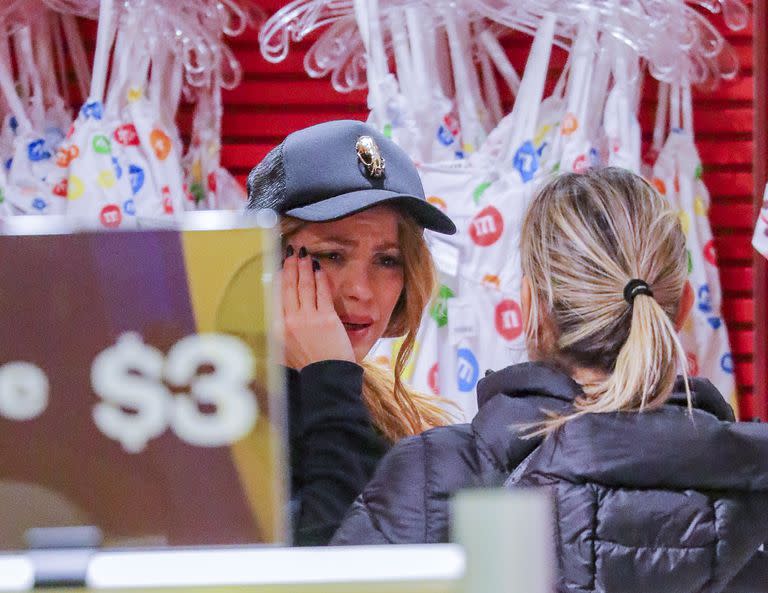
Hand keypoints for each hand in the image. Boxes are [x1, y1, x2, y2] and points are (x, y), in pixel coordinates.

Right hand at [280, 245, 354, 369]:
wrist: (325, 378)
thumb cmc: (306, 367)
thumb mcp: (282, 351)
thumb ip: (278, 332)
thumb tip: (274, 313)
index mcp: (276, 329)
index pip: (275, 296)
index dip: (278, 278)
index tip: (278, 265)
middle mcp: (289, 321)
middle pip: (288, 287)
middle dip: (290, 267)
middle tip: (291, 252)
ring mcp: (308, 319)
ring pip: (304, 286)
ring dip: (304, 268)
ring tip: (304, 255)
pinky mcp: (326, 319)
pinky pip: (322, 293)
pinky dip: (320, 278)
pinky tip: (319, 268)